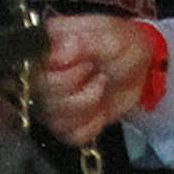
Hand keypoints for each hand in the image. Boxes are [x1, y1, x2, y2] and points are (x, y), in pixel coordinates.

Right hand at [36, 14, 162, 145]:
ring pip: (56, 120)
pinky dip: (91, 126)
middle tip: (100, 76)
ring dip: (88, 108)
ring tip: (101, 88)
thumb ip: (83, 44)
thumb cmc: (121, 46)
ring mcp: (50, 102)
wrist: (140, 67)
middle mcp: (40, 76)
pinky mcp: (65, 123)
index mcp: (46, 49)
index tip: (87, 65)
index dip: (62, 76)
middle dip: (80, 93)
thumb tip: (57, 55)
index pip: (32, 71)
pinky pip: (70, 136)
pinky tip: (100, 110)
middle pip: (44, 99)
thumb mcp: (109, 37)